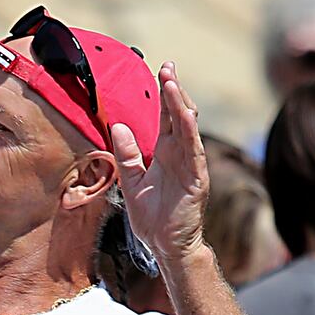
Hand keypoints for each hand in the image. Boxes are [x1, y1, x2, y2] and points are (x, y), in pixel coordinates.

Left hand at [111, 62, 209, 266]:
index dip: (164, 95)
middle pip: (179, 115)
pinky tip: (183, 114)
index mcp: (166, 153)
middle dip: (174, 90)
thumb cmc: (152, 217)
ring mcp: (190, 165)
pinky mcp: (196, 178)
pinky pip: (194, 150)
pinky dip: (189, 131)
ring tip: (171, 81)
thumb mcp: (131, 182)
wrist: (166, 246)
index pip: (166, 117)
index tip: (160, 71)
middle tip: (167, 67)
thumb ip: (127, 155)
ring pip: (188, 128)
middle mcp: (180, 154)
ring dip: (180, 104)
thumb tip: (118, 127)